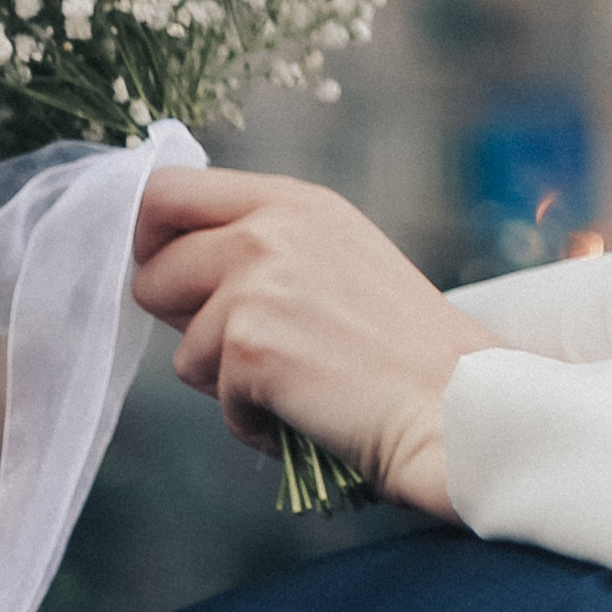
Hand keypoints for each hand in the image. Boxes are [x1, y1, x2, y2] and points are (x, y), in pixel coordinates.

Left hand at [131, 171, 490, 518]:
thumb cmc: (410, 352)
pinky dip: (253, 420)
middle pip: (153, 269)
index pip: (166, 191)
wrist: (461, 406)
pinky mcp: (247, 346)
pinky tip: (311, 412)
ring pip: (180, 346)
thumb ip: (268, 246)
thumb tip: (174, 264)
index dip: (150, 238)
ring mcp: (256, 285)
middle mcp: (271, 230)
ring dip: (226, 379)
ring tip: (300, 383)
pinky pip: (213, 398)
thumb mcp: (342, 261)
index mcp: (295, 202)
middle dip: (184, 318)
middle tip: (249, 347)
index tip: (170, 275)